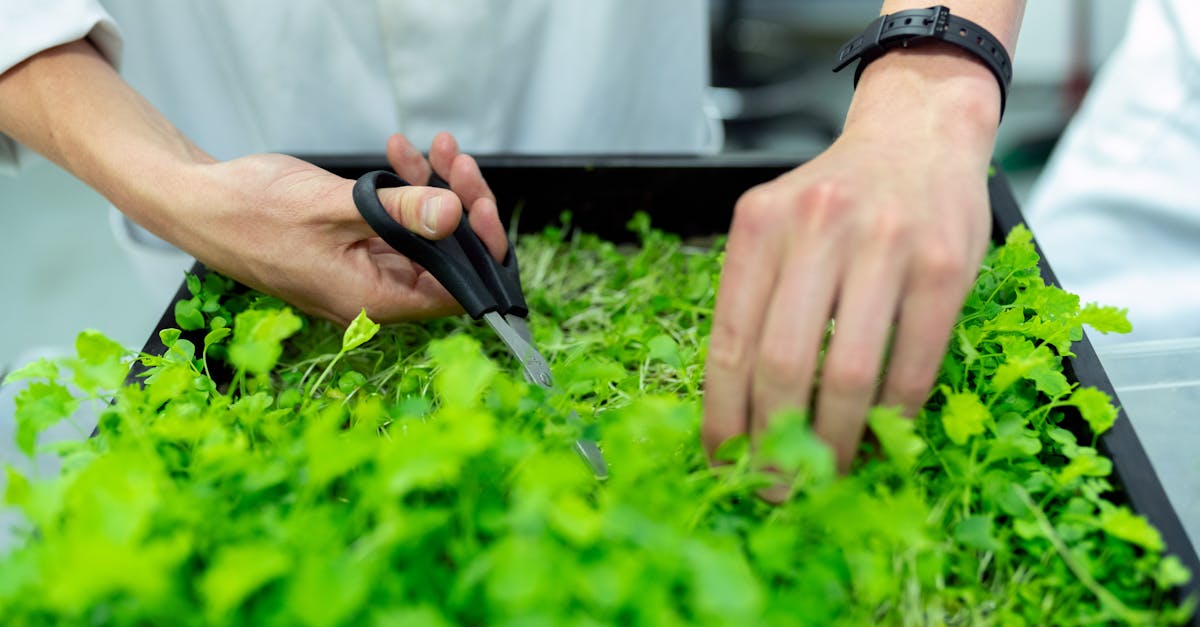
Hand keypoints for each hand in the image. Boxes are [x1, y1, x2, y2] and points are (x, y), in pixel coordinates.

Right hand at [163, 132, 505, 324]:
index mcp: (373, 300)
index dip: (479, 249)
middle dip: (458, 205)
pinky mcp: (352, 250)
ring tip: (432, 146)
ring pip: (423, 237)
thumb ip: (400, 212)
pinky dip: (403, 191)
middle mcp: (373, 295)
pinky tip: (400, 153)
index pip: (456, 290)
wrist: (198, 201)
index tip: (479, 202)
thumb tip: (455, 216)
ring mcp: (363, 272)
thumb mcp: (335, 205)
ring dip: (433, 189)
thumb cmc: (251, 211)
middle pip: (445, 259)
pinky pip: (395, 225)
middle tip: (456, 160)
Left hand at [701, 45, 999, 474]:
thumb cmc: (837, 197)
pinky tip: (878, 436)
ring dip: (834, 440)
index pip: (729, 341)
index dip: (723, 415)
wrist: (917, 132)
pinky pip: (913, 363)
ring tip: (824, 475)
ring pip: (850, 373)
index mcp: (759, 225)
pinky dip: (892, 414)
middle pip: (784, 365)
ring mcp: (885, 244)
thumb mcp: (778, 226)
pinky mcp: (945, 265)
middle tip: (774, 485)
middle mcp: (816, 229)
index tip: (722, 461)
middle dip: (774, 441)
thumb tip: (739, 409)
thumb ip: (757, 298)